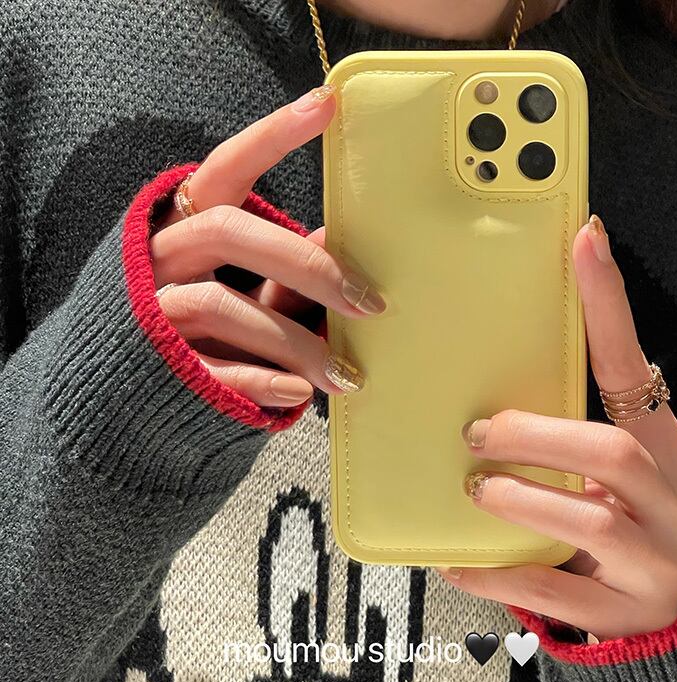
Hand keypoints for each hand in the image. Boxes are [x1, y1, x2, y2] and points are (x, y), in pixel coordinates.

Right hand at [150, 85, 385, 406]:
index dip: (271, 136)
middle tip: (367, 301)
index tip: (328, 104)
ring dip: (295, 342)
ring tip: (346, 374)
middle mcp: (160, 259)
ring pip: (222, 305)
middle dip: (306, 265)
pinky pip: (211, 368)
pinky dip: (262, 380)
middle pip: (230, 233)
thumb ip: (280, 269)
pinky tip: (301, 391)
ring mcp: (152, 311)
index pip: (225, 169)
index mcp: (182, 227)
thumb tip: (336, 242)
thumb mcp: (238, 289)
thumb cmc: (197, 328)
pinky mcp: (156, 367)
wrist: (122, 395)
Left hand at [440, 216, 676, 641]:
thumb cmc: (619, 517)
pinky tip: (455, 560)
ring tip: (476, 489)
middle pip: (610, 449)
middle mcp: (671, 498)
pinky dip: (497, 573)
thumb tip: (480, 386)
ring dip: (522, 498)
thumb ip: (566, 430)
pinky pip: (554, 590)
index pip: (632, 368)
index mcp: (662, 447)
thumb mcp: (608, 469)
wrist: (664, 611)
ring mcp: (655, 559)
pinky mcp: (626, 611)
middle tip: (478, 433)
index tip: (585, 240)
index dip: (609, 307)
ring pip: (592, 520)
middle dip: (537, 436)